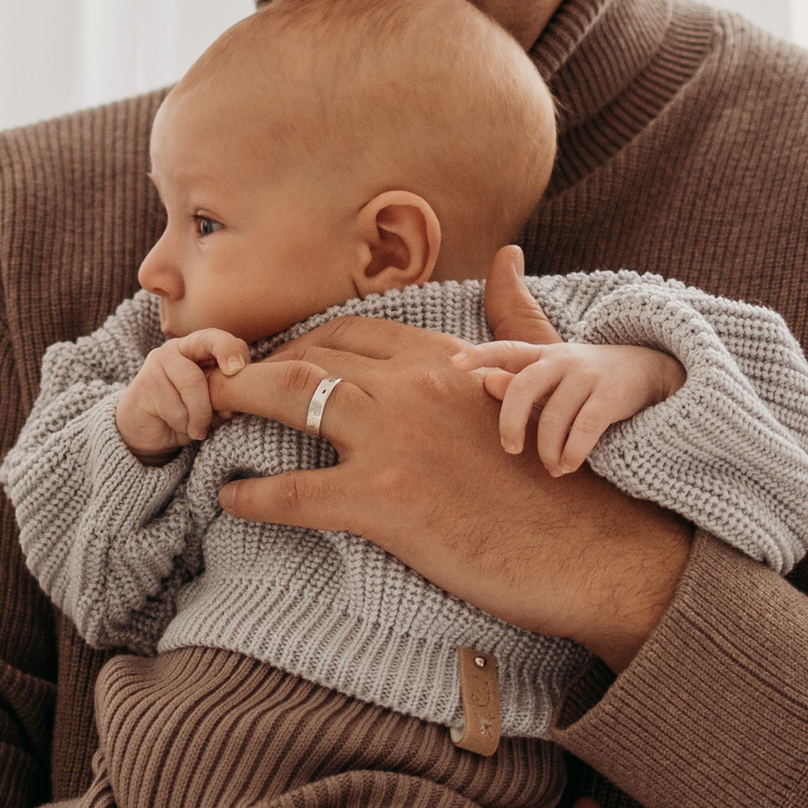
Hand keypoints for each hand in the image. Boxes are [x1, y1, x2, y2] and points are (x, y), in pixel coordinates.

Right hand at [114, 325, 250, 463]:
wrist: (148, 430)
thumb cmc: (186, 413)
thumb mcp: (213, 403)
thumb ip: (225, 397)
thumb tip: (235, 403)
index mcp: (196, 346)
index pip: (215, 339)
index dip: (229, 349)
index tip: (238, 368)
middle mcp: (174, 349)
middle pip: (200, 370)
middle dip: (212, 398)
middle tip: (223, 416)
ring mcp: (155, 365)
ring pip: (190, 388)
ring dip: (199, 418)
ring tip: (198, 430)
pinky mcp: (144, 385)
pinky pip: (175, 410)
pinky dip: (183, 425)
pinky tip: (178, 427)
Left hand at [207, 249, 691, 670]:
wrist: (597, 553)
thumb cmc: (569, 480)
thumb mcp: (548, 381)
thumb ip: (516, 320)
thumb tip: (507, 254)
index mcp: (448, 358)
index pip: (352, 331)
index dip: (305, 341)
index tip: (277, 359)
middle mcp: (414, 386)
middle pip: (311, 355)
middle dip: (260, 365)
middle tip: (228, 385)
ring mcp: (395, 442)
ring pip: (289, 400)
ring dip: (239, 405)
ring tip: (210, 418)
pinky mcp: (384, 504)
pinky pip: (292, 493)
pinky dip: (252, 496)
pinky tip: (231, 499)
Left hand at [454, 337, 684, 477]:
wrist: (651, 368)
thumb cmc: (589, 378)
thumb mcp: (554, 375)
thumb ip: (521, 380)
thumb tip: (486, 382)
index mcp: (544, 354)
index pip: (507, 349)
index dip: (480, 354)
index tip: (455, 364)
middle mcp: (562, 360)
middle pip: (525, 386)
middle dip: (511, 421)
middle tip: (510, 449)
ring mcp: (588, 376)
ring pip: (554, 415)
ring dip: (547, 449)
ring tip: (551, 467)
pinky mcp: (611, 395)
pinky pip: (585, 427)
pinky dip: (573, 452)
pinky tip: (568, 466)